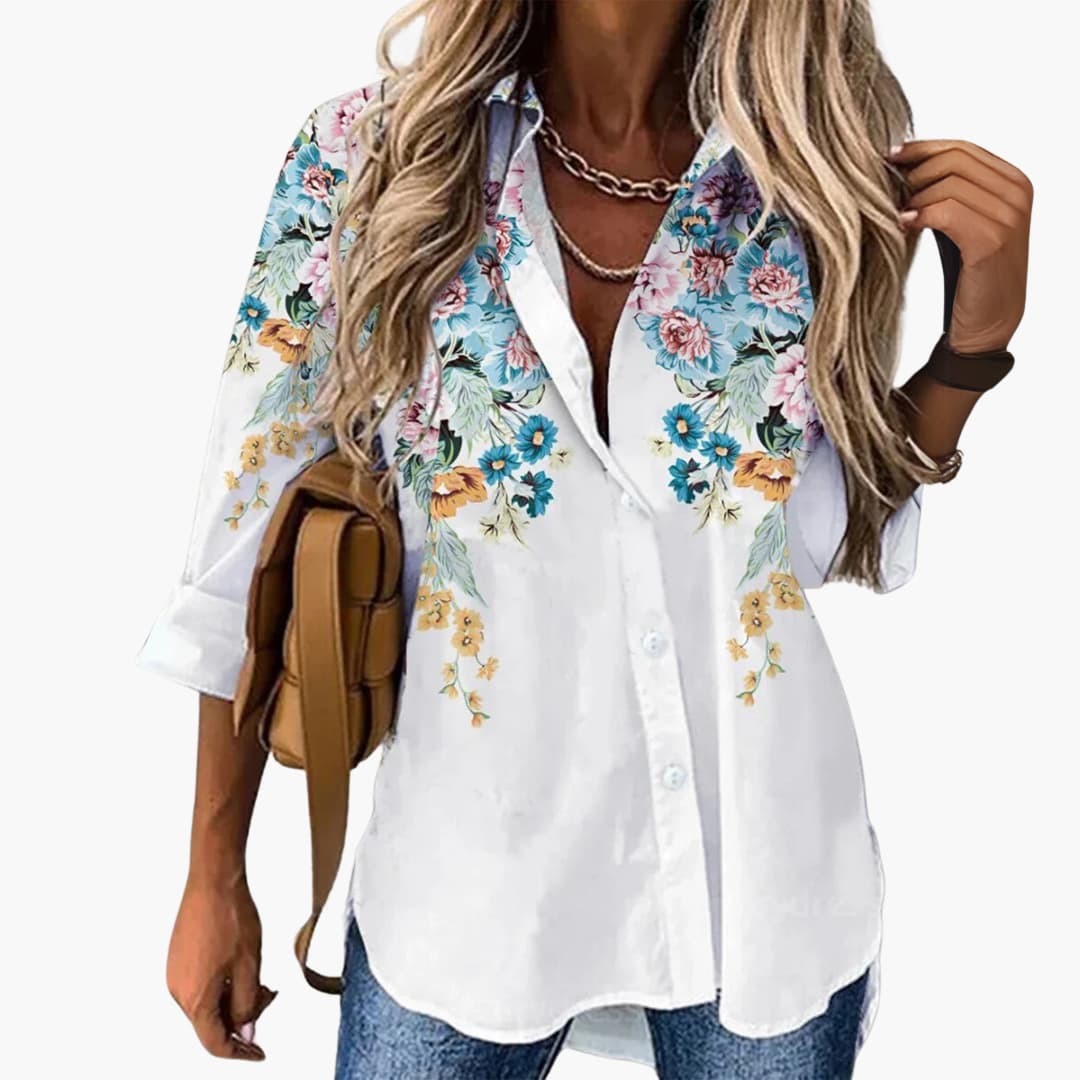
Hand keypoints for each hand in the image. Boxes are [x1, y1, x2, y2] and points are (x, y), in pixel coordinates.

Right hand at [166, 872, 276, 1061]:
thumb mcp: (250, 965)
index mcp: (195, 998)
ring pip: (207, 1003)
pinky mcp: (178, 958)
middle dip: (242, 1017)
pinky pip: (200, 986)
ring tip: (258, 979)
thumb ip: (247, 1004)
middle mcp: (179, 990)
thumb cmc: (231, 916)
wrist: (213, 879)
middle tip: (268, 996)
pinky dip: (222, 985)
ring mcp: (176, 973)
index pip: (215, 1043)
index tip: (259, 1053)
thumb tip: (246, 1031)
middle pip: (211, 1023)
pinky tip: (240, 968)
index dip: (240, 1052)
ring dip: (233, 999)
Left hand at [889, 139, 1032, 352]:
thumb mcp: (961, 222)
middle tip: (891, 195)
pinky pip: (947, 211)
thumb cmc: (968, 272)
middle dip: (915, 173)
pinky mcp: (992, 242)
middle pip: (954, 159)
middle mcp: (1017, 193)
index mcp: (1013, 181)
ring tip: (899, 217)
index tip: (890, 158)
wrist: (986, 322)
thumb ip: (947, 191)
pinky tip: (904, 225)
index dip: (922, 149)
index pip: (962, 147)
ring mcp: (1009, 217)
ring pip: (948, 182)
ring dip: (914, 198)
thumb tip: (902, 165)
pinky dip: (920, 215)